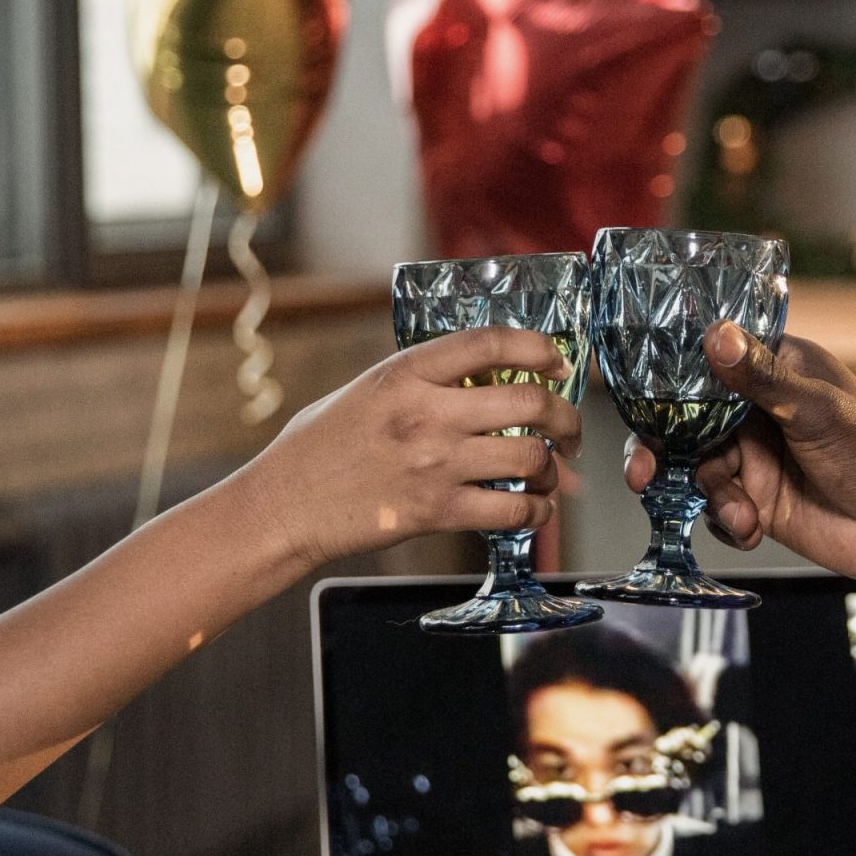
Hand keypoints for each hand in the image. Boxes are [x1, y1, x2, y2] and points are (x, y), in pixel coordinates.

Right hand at [232, 326, 583, 571]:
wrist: (284, 506)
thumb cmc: (319, 447)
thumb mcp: (366, 390)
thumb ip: (421, 381)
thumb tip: (483, 380)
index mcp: (406, 373)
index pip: (490, 343)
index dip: (538, 347)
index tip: (559, 361)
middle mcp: (426, 413)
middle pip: (529, 401)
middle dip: (566, 416)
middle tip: (571, 429)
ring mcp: (435, 464)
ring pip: (530, 457)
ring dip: (553, 468)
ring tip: (550, 474)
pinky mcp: (436, 511)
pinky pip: (513, 511)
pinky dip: (537, 512)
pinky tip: (535, 511)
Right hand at [622, 323, 855, 632]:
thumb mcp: (816, 410)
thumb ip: (761, 377)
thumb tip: (716, 335)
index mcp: (775, 370)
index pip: (707, 365)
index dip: (668, 387)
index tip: (644, 409)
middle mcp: (759, 411)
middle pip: (688, 424)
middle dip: (668, 453)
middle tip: (647, 475)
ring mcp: (757, 458)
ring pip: (699, 472)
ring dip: (713, 496)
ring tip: (743, 513)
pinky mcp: (759, 502)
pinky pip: (717, 510)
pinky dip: (727, 522)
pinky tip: (753, 529)